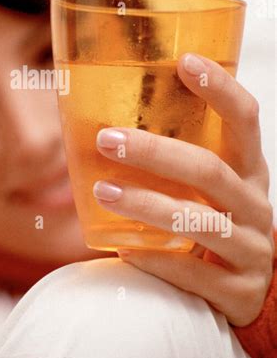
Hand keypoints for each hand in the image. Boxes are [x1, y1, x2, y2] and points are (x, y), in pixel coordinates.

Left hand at [93, 53, 274, 326]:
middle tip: (107, 138)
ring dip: (147, 204)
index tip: (184, 61)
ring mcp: (251, 250)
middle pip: (211, 171)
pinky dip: (155, 258)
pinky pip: (192, 272)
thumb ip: (174, 161)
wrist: (240, 296)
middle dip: (156, 152)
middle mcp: (256, 206)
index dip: (220, 89)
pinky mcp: (236, 292)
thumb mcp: (205, 190)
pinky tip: (123, 247)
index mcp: (250, 172)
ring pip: (199, 222)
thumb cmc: (208, 226)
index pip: (245, 120)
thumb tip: (100, 123)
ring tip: (103, 190)